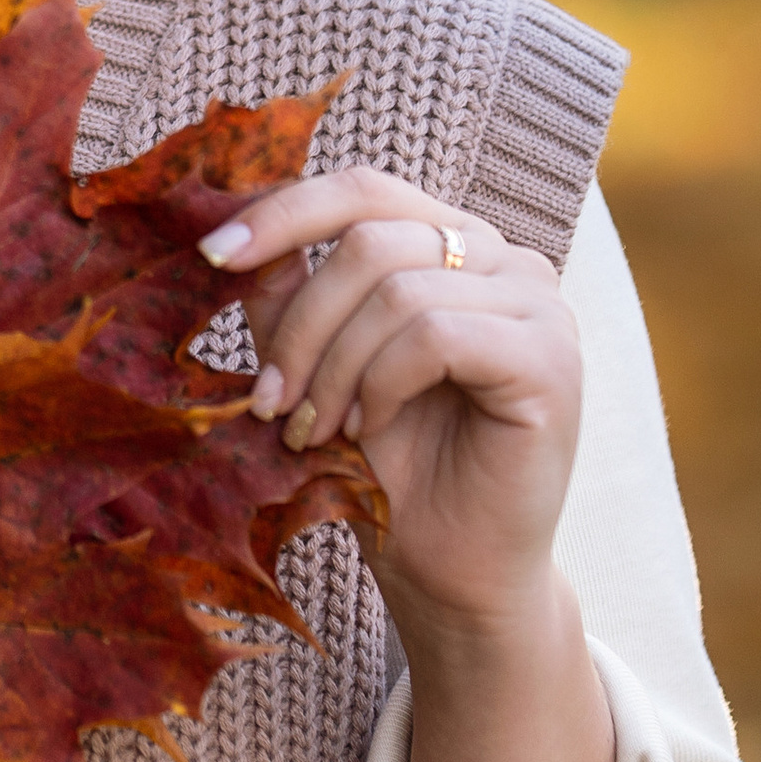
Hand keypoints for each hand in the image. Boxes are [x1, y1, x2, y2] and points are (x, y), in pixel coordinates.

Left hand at [197, 168, 614, 761]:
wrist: (449, 572)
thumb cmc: (387, 468)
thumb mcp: (319, 366)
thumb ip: (290, 295)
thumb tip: (234, 233)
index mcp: (453, 245)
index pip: (363, 189)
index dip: (282, 212)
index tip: (209, 256)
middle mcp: (506, 258)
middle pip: (370, 238)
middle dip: (301, 323)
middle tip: (270, 399)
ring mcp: (539, 304)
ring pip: (397, 289)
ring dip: (333, 366)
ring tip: (315, 429)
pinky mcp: (551, 357)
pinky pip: (436, 334)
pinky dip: (381, 383)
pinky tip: (368, 428)